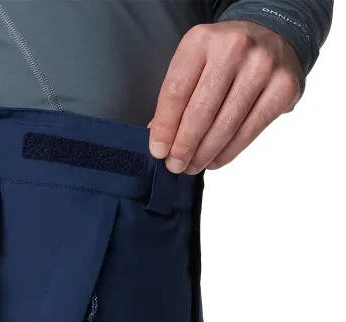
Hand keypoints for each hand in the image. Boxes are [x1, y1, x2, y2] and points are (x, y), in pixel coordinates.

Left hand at [148, 20, 305, 173]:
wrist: (271, 34)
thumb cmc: (222, 57)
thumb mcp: (193, 63)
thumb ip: (177, 97)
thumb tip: (162, 141)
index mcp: (202, 40)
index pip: (176, 92)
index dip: (164, 128)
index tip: (158, 152)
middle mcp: (234, 48)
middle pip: (201, 111)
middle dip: (184, 146)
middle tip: (175, 166)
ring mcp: (263, 67)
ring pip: (226, 125)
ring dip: (205, 153)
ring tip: (192, 166)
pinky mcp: (284, 88)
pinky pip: (249, 130)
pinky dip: (228, 152)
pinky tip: (214, 160)